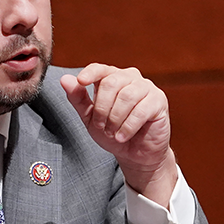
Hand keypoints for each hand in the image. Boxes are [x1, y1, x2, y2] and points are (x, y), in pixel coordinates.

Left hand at [60, 64, 177, 205]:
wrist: (135, 153)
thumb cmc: (112, 132)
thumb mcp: (90, 118)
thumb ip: (78, 99)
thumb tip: (64, 80)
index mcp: (112, 78)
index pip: (100, 69)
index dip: (90, 73)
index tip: (81, 81)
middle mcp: (130, 78)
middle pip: (111, 83)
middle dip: (102, 109)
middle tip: (101, 127)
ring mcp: (147, 88)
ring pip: (126, 96)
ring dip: (115, 119)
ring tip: (112, 133)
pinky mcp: (159, 101)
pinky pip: (141, 110)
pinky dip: (128, 127)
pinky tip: (122, 136)